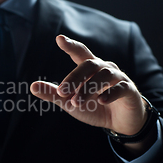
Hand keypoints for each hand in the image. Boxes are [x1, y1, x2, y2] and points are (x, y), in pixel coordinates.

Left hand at [30, 35, 147, 135]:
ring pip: (103, 76)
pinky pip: (121, 87)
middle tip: (62, 92)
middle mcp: (105, 68)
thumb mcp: (70, 102)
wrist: (121, 123)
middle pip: (90, 64)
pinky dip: (110, 93)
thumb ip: (54, 94)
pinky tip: (100, 101)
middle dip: (74, 77)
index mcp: (90, 68)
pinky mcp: (130, 91)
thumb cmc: (94, 107)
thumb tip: (32, 86)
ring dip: (88, 89)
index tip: (59, 39)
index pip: (80, 53)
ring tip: (76, 102)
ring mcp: (119, 78)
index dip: (71, 45)